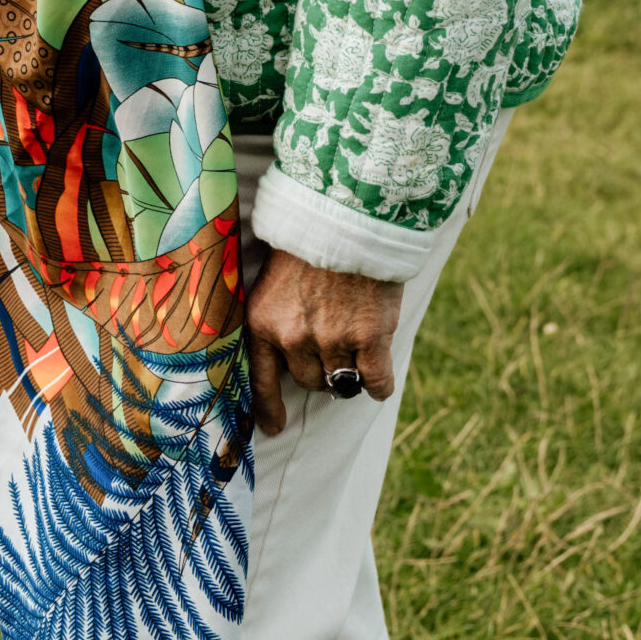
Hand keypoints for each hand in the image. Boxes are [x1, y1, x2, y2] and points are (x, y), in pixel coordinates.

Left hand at [244, 248, 404, 436]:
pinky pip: (375, 381)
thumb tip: (289, 352)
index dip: (269, 409)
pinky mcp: (369, 338)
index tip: (275, 427)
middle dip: (319, 369)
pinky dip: (378, 385)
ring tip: (357, 352)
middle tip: (331, 346)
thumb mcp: (276, 275)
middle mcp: (294, 337)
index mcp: (264, 321)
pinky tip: (379, 381)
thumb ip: (278, 314)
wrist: (351, 212)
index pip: (261, 380)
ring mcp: (332, 340)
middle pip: (307, 379)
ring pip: (340, 380)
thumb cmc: (313, 237)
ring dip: (348, 371)